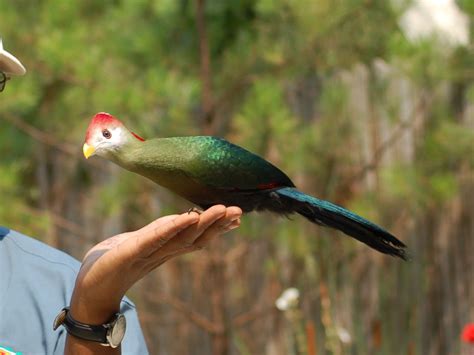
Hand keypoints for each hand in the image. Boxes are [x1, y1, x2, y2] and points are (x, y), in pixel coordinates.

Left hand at [69, 205, 241, 323]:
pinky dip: (172, 228)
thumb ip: (162, 232)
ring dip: (204, 223)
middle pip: (196, 236)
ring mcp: (148, 252)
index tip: (236, 216)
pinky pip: (154, 239)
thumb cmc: (114, 262)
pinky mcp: (130, 252)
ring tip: (222, 210)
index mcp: (166, 247)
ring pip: (182, 237)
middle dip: (218, 223)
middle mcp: (162, 251)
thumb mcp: (142, 242)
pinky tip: (187, 218)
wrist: (89, 288)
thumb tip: (182, 220)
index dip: (217, 226)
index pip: (196, 235)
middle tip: (240, 212)